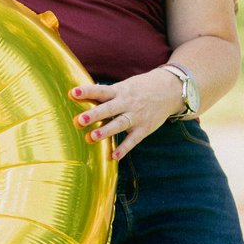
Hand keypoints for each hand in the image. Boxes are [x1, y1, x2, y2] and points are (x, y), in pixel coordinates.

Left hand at [69, 69, 184, 159]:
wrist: (170, 90)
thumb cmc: (138, 89)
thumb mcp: (123, 87)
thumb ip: (104, 95)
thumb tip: (77, 97)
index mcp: (119, 91)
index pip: (101, 90)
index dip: (87, 91)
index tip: (72, 93)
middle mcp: (127, 103)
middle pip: (109, 109)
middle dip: (94, 115)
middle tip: (79, 120)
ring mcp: (136, 116)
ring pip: (120, 124)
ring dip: (106, 131)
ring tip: (92, 137)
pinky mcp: (144, 128)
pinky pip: (133, 140)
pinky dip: (124, 148)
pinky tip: (113, 156)